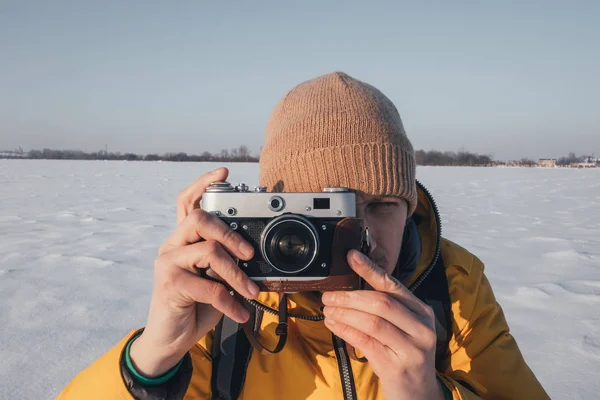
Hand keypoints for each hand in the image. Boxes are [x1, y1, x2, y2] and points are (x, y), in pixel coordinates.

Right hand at [130, 167, 259, 376]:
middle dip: (231, 234)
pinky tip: (240, 312)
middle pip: (200, 219)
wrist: (171, 338)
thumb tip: (253, 254)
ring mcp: (168, 263)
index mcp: (183, 239)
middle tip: (250, 254)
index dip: (203, 183)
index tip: (224, 173)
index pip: (187, 201)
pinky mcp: (169, 284)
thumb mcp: (215, 278)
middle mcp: (173, 245)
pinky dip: (230, 301)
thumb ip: (226, 261)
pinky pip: (208, 286)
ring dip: (237, 274)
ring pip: (209, 251)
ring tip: (252, 292)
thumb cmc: (196, 305)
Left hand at [322, 250, 445, 399]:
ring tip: (328, 310)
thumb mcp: (402, 327)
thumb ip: (384, 307)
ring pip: (372, 322)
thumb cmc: (404, 354)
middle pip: (381, 303)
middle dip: (350, 297)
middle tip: (328, 295)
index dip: (370, 269)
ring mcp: (412, 348)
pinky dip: (345, 330)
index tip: (350, 256)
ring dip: (344, 314)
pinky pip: (365, 342)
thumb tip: (349, 286)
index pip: (393, 285)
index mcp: (421, 311)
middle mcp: (421, 327)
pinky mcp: (397, 366)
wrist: (418, 393)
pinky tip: (333, 325)